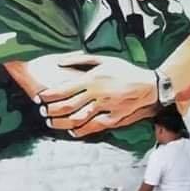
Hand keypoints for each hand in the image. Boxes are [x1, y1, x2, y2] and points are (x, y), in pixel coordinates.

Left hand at [35, 55, 158, 137]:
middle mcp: (97, 94)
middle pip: (67, 106)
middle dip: (51, 110)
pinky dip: (80, 130)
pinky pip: (93, 126)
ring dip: (61, 122)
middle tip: (43, 111)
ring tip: (52, 122)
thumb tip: (59, 62)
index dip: (48, 96)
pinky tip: (73, 131)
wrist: (150, 85)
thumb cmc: (127, 70)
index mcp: (93, 78)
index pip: (63, 89)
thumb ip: (81, 60)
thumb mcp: (105, 59)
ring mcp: (106, 107)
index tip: (39, 98)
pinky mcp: (114, 117)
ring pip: (77, 118)